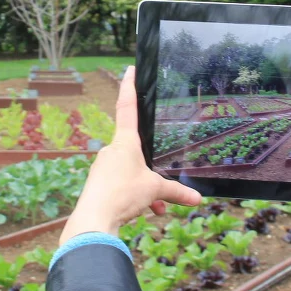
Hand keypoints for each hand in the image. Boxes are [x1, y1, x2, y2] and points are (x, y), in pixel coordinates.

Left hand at [60, 67, 201, 244]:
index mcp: (125, 143)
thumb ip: (175, 192)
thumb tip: (197, 199)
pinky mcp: (98, 185)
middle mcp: (111, 151)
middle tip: (162, 185)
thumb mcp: (154, 191)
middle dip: (151, 168)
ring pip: (130, 173)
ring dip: (145, 189)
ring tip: (157, 207)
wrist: (93, 220)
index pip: (127, 107)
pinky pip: (121, 186)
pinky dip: (135, 198)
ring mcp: (103, 168)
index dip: (129, 87)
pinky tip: (145, 212)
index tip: (129, 70)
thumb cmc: (122, 195)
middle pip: (135, 152)